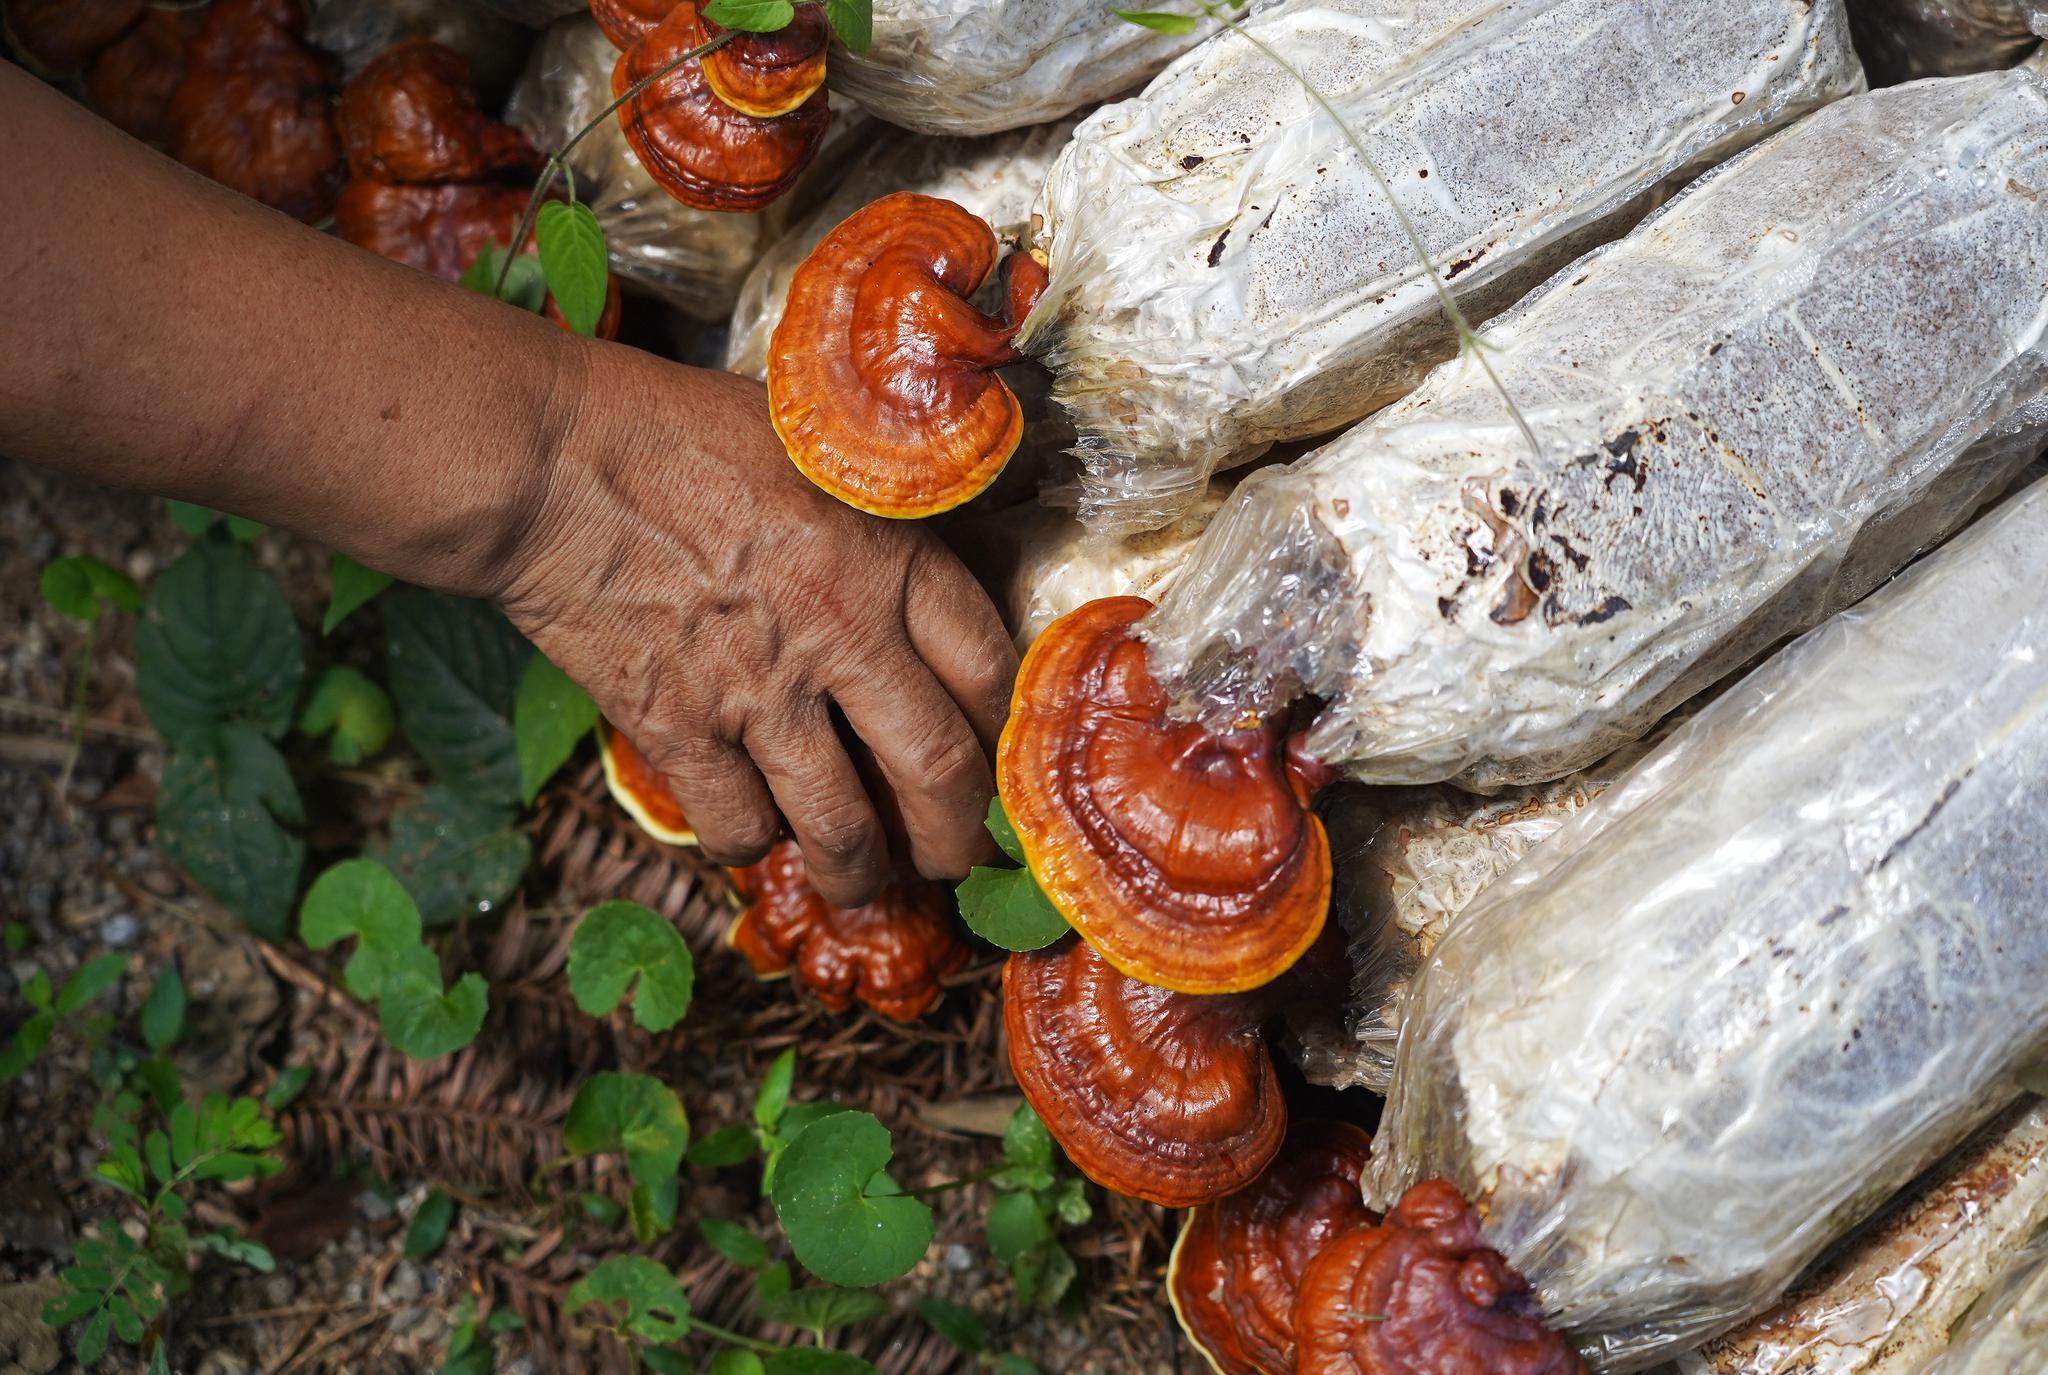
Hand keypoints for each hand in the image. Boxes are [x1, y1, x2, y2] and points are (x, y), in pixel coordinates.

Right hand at [493, 349, 1014, 904]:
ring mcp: (759, 692)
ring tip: (858, 882)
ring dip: (858, 871)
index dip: (1001, 730)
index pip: (987, 670)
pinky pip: (736, 825)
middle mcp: (841, 635)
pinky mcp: (678, 730)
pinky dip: (749, 842)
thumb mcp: (815, 450)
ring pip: (841, 826)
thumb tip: (916, 576)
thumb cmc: (678, 434)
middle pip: (938, 770)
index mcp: (888, 556)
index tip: (996, 757)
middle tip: (955, 858)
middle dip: (956, 835)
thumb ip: (875, 522)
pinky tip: (751, 828)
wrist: (550, 461)